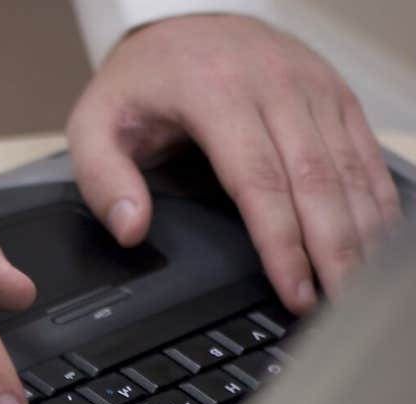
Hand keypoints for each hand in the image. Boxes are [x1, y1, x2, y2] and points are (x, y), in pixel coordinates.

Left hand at [67, 15, 400, 313]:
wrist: (185, 19)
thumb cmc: (144, 81)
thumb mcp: (97, 123)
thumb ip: (105, 180)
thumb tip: (131, 229)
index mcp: (216, 94)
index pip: (259, 182)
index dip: (282, 243)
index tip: (294, 290)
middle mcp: (274, 86)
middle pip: (315, 181)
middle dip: (332, 250)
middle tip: (337, 305)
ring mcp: (311, 88)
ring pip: (347, 169)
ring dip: (360, 232)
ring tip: (359, 285)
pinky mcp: (333, 93)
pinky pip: (362, 152)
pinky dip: (375, 200)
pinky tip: (377, 242)